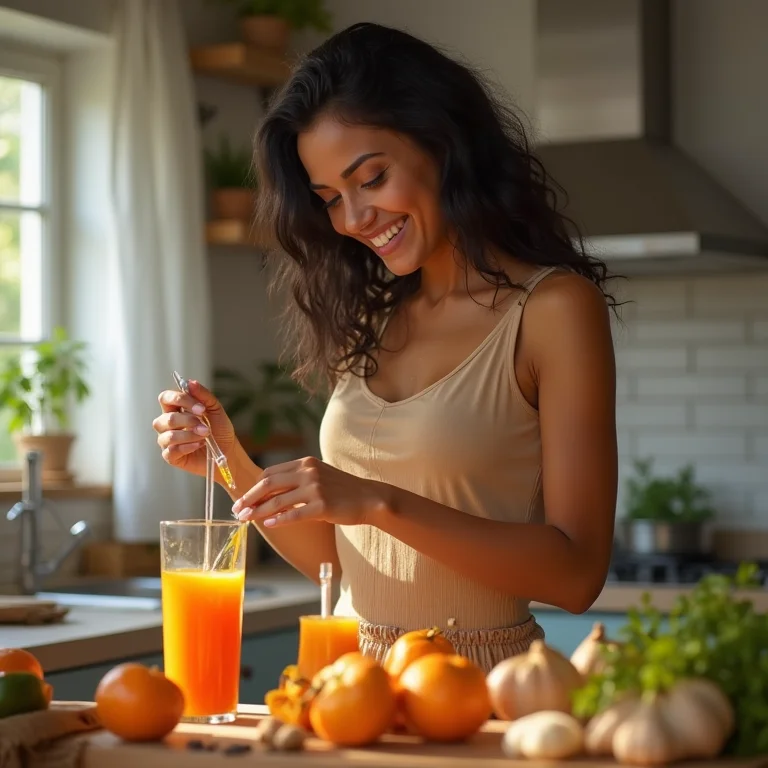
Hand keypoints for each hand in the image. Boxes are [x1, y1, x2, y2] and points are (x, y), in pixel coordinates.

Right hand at [152, 379, 236, 478]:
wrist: (227, 451)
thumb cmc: (220, 429)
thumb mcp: (215, 409)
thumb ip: (203, 395)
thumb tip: (190, 382)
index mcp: (175, 409)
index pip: (166, 398)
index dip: (180, 400)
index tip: (201, 408)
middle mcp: (167, 424)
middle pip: (166, 418)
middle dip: (188, 421)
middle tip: (206, 427)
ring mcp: (167, 440)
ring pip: (167, 436)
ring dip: (189, 435)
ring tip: (204, 436)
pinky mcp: (170, 456)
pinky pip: (171, 451)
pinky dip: (187, 447)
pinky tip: (198, 445)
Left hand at [232, 456, 385, 527]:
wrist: (369, 498)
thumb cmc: (341, 490)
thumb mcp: (318, 477)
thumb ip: (296, 481)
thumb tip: (268, 496)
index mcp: (305, 462)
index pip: (270, 473)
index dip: (253, 487)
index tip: (242, 499)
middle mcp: (308, 471)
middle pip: (269, 484)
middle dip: (249, 498)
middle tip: (237, 510)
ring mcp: (316, 488)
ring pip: (278, 501)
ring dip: (258, 511)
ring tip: (246, 519)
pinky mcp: (322, 505)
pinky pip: (294, 514)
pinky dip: (279, 520)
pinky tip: (268, 525)